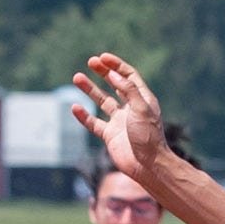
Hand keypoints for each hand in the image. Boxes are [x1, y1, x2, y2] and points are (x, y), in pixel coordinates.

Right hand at [72, 54, 168, 182]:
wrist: (148, 166)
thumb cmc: (149, 137)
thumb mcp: (141, 108)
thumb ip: (128, 90)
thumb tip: (114, 74)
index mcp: (142, 100)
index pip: (129, 76)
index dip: (116, 66)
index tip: (102, 57)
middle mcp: (131, 109)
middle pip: (115, 85)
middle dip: (103, 72)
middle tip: (90, 62)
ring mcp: (120, 122)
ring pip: (102, 101)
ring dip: (90, 89)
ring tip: (77, 77)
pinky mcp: (110, 136)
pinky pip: (94, 123)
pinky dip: (84, 116)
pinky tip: (75, 107)